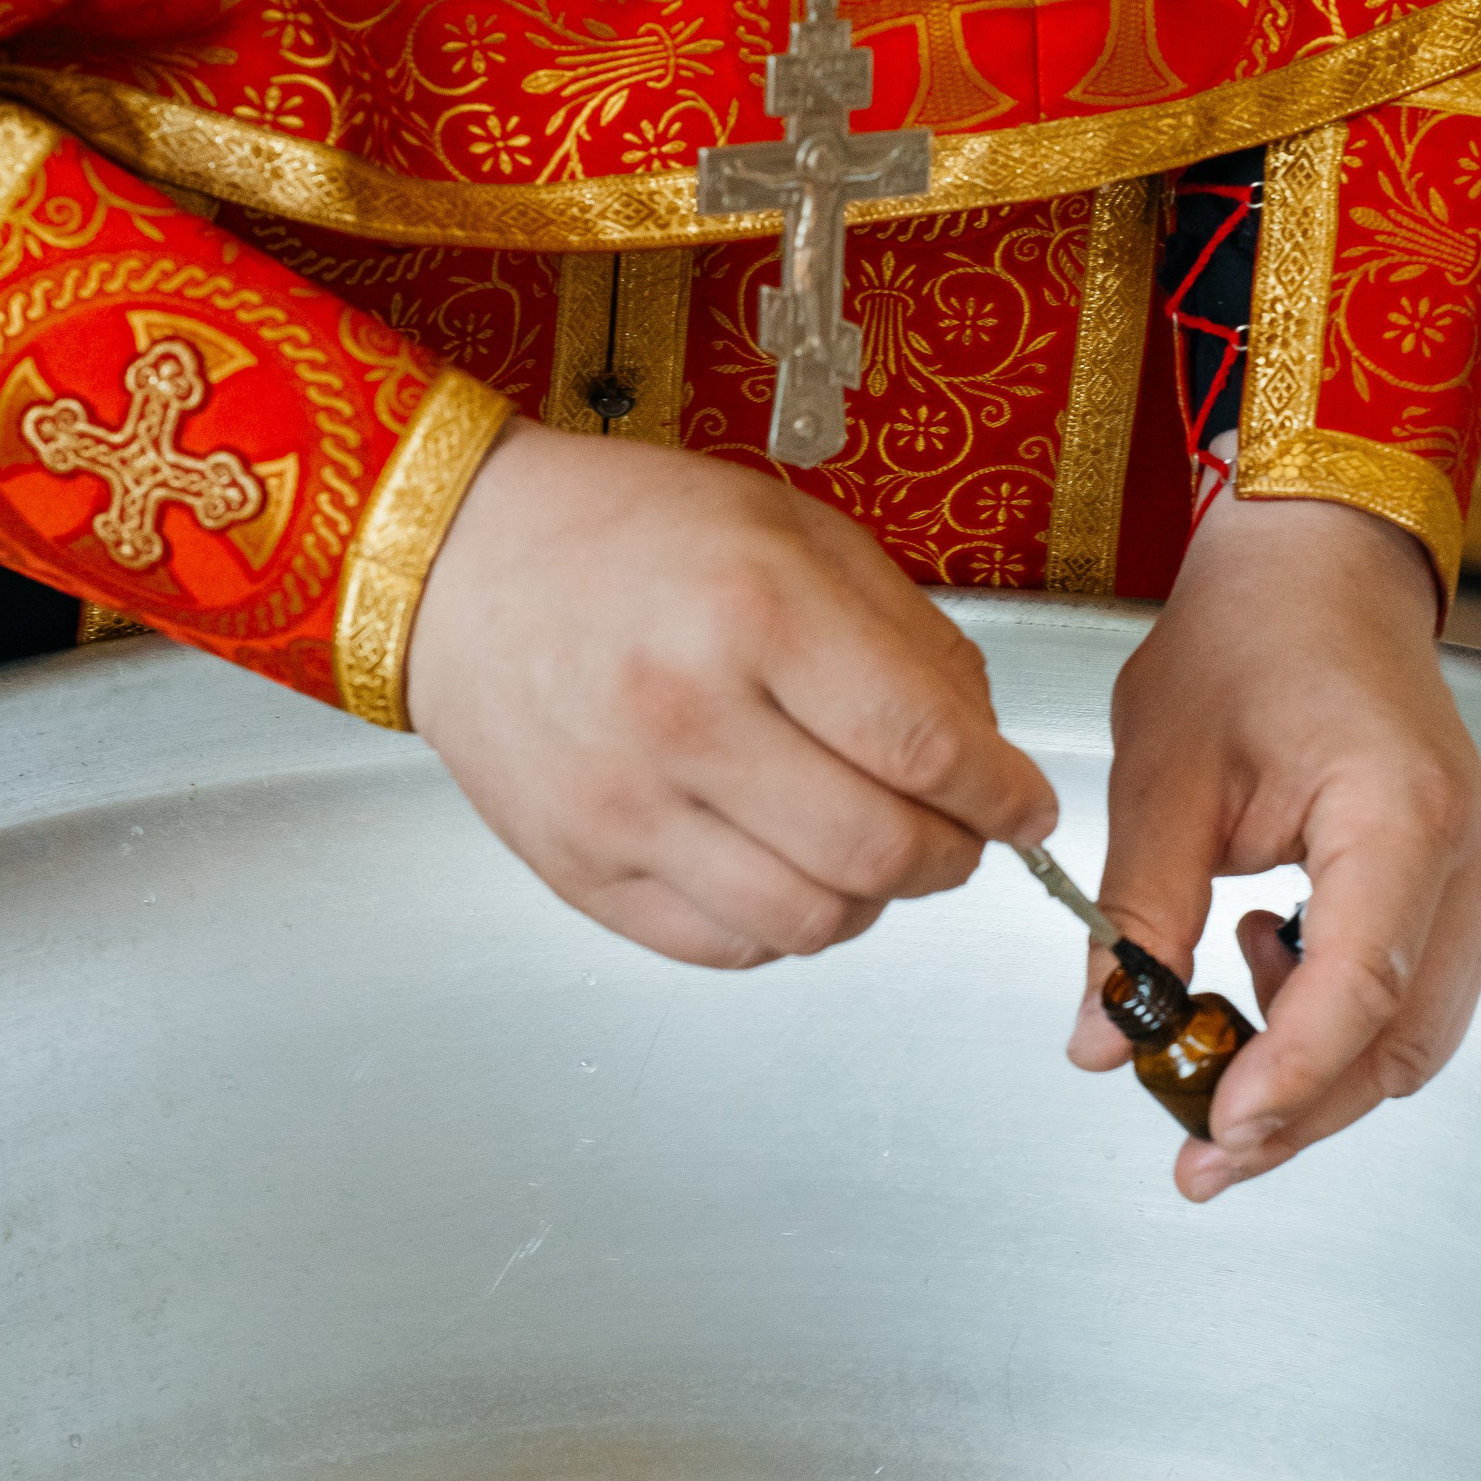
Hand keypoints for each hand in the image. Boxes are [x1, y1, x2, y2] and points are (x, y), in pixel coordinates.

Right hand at [405, 425, 1056, 965]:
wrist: (457, 560)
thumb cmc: (623, 534)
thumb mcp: (791, 532)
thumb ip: (906, 637)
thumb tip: (984, 750)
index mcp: (753, 612)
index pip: (928, 750)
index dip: (1003, 795)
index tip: (1023, 805)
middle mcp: (684, 717)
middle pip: (881, 853)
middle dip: (952, 857)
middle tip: (958, 833)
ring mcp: (624, 807)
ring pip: (812, 923)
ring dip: (871, 901)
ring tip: (868, 850)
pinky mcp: (579, 870)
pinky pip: (725, 948)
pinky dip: (782, 926)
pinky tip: (783, 866)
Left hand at [1069, 490, 1480, 1199]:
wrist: (1320, 570)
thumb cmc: (1254, 636)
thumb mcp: (1162, 775)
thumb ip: (1136, 915)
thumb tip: (1103, 1037)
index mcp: (1399, 815)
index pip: (1357, 993)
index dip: (1286, 1078)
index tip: (1214, 1127)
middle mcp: (1466, 854)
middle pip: (1399, 1043)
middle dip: (1298, 1111)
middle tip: (1199, 1150)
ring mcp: (1477, 875)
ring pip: (1414, 1037)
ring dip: (1317, 1076)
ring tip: (1211, 1045)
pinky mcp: (1459, 885)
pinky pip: (1413, 996)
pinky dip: (1337, 1024)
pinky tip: (1257, 970)